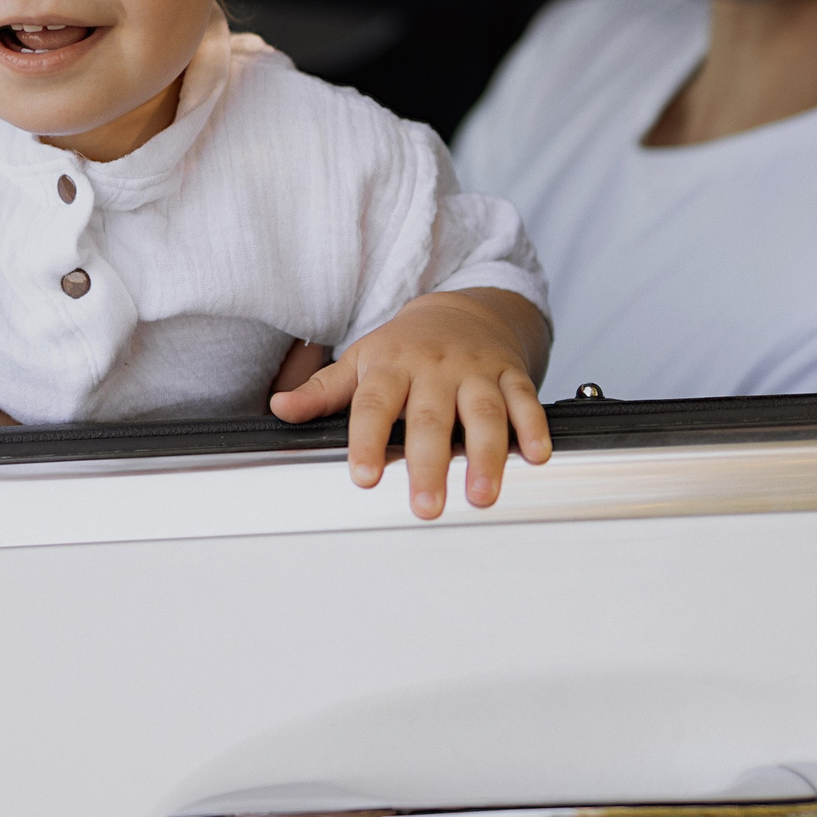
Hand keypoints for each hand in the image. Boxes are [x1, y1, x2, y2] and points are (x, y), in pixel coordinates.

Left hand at [268, 289, 550, 518]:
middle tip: (426, 507)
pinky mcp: (511, 374)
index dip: (367, 442)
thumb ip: (323, 392)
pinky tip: (536, 456)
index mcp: (392, 366)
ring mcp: (476, 370)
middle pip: (431, 418)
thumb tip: (280, 409)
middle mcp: (435, 368)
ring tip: (481, 495)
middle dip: (429, 464)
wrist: (461, 309)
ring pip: (484, 412)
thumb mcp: (361, 361)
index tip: (365, 478)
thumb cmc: (404, 348)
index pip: (374, 406)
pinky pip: (525, 399)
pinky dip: (533, 427)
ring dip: (486, 456)